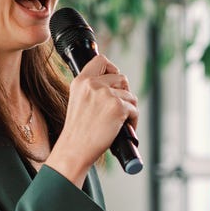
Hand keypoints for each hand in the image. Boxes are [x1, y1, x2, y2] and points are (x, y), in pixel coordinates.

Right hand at [47, 55, 137, 184]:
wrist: (75, 149)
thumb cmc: (78, 131)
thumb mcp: (78, 101)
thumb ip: (92, 90)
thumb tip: (116, 85)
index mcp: (81, 81)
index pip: (101, 60)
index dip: (112, 69)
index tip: (115, 82)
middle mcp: (93, 84)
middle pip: (121, 78)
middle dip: (124, 92)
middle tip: (120, 106)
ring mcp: (106, 94)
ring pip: (130, 95)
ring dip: (130, 108)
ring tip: (121, 121)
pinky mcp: (117, 106)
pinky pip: (134, 109)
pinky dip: (133, 120)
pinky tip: (124, 128)